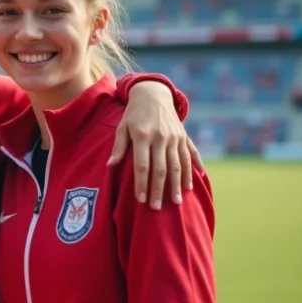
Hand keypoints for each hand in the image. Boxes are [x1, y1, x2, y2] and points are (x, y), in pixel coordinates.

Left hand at [109, 81, 202, 208]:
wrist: (153, 94)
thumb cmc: (133, 114)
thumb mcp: (122, 127)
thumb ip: (118, 147)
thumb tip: (110, 166)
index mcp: (143, 136)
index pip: (142, 165)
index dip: (142, 184)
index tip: (140, 200)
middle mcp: (160, 137)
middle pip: (161, 169)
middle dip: (159, 190)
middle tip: (156, 208)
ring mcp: (175, 137)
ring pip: (178, 165)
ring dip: (177, 185)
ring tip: (177, 202)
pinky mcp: (183, 137)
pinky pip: (190, 156)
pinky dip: (191, 171)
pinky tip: (191, 185)